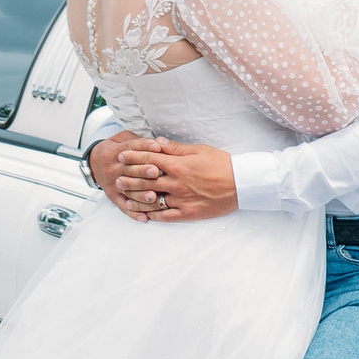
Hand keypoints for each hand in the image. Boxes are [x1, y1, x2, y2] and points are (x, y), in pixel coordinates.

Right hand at [86, 130, 152, 220]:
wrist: (93, 163)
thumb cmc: (114, 149)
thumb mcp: (121, 138)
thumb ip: (137, 139)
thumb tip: (157, 142)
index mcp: (115, 152)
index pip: (130, 148)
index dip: (143, 147)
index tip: (156, 147)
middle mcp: (113, 168)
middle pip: (129, 170)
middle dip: (143, 171)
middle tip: (156, 171)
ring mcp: (112, 184)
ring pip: (127, 190)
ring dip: (140, 194)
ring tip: (152, 196)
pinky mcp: (113, 196)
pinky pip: (122, 206)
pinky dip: (132, 212)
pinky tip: (143, 218)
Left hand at [115, 140, 237, 220]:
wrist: (242, 184)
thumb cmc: (223, 164)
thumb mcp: (199, 150)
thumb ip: (175, 148)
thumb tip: (157, 142)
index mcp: (178, 165)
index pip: (148, 160)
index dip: (132, 157)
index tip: (122, 156)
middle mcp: (176, 183)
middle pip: (145, 181)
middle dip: (128, 179)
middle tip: (117, 178)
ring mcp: (181, 200)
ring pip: (152, 200)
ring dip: (136, 198)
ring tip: (125, 197)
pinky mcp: (188, 213)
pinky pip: (165, 216)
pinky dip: (152, 215)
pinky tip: (144, 215)